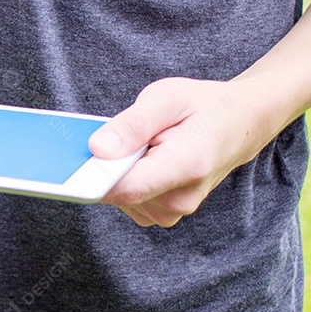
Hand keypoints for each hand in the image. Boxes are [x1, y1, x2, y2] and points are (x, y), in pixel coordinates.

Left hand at [89, 77, 270, 226]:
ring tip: (144, 147)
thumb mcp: (166, 98)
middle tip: (125, 138)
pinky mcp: (163, 213)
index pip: (125, 188)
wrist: (239, 123)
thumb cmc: (202, 107)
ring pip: (119, 198)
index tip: (72, 167)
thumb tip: (98, 149)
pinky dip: (126, 180)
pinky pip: (127, 200)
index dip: (94, 178)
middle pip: (116, 193)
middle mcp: (180, 199)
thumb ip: (131, 125)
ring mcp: (173, 211)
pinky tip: (142, 160)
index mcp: (185, 166)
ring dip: (120, 172)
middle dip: (108, 166)